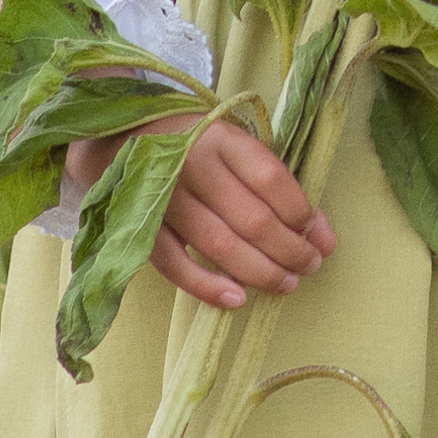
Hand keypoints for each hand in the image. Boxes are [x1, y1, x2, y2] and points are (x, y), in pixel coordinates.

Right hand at [63, 118, 334, 311]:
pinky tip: (237, 300)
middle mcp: (193, 165)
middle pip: (251, 217)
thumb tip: (318, 229)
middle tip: (311, 267)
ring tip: (286, 285)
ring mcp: (164, 198)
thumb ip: (269, 178)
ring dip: (259, 271)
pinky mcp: (140, 228)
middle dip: (288, 249)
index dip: (301, 211)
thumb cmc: (192, 142)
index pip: (271, 177)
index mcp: (222, 137)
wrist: (117, 137)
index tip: (321, 236)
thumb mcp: (231, 142)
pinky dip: (207, 286)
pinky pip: (175, 264)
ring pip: (219, 244)